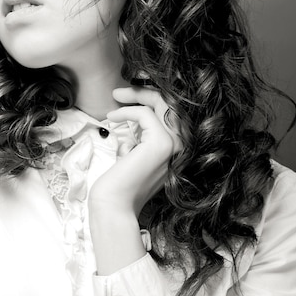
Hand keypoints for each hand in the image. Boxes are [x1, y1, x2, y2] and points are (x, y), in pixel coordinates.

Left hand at [89, 85, 181, 217]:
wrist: (114, 204)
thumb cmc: (120, 182)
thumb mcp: (137, 152)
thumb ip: (144, 135)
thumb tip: (139, 111)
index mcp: (178, 148)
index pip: (173, 112)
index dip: (152, 98)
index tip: (128, 95)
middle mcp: (183, 146)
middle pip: (171, 103)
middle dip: (144, 91)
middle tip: (119, 92)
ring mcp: (175, 145)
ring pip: (162, 103)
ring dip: (136, 94)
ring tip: (115, 96)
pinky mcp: (161, 144)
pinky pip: (145, 114)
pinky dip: (126, 111)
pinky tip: (112, 118)